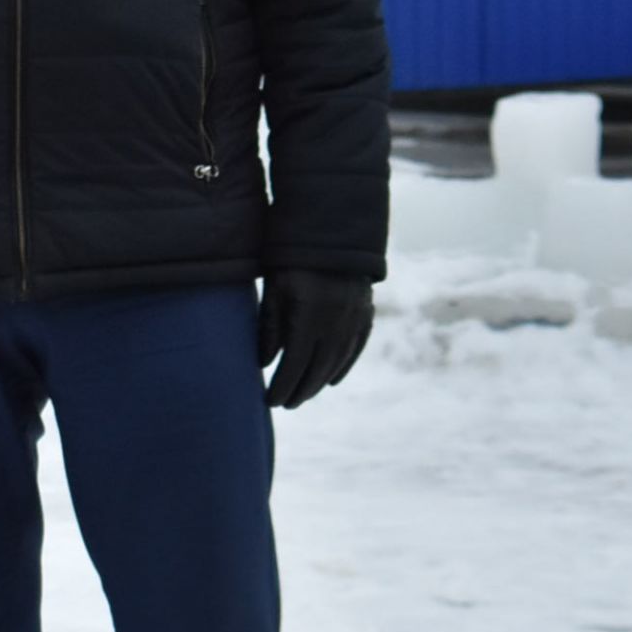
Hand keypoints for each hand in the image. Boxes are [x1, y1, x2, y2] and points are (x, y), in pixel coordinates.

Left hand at [258, 270, 374, 409]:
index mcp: (310, 317)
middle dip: (301, 390)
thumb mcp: (274, 289)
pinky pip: (356, 347)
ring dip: (320, 382)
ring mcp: (355, 318)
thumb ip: (270, 327)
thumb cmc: (291, 257)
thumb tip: (265, 364)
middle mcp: (337, 322)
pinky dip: (343, 366)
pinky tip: (332, 380)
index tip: (269, 401)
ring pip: (338, 361)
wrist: (332, 228)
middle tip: (285, 404)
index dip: (282, 386)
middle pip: (318, 369)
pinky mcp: (365, 311)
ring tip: (303, 394)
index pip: (295, 364)